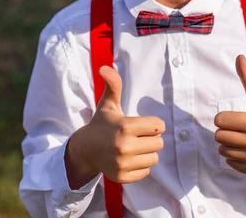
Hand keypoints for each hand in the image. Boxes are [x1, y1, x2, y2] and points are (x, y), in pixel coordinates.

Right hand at [65, 66, 164, 187]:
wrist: (85, 149)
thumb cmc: (103, 123)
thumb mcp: (108, 103)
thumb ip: (113, 84)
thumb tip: (104, 67)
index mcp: (125, 126)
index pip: (159, 126)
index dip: (153, 123)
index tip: (141, 124)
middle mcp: (124, 147)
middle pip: (159, 143)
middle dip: (150, 138)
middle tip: (136, 135)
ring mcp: (123, 164)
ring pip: (154, 158)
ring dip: (147, 152)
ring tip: (133, 146)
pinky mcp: (122, 177)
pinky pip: (146, 172)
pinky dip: (140, 166)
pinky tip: (128, 159)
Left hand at [214, 55, 245, 174]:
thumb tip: (239, 56)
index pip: (219, 120)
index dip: (224, 117)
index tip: (236, 117)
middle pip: (218, 136)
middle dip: (225, 130)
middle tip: (239, 128)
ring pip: (222, 150)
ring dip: (228, 144)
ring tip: (242, 138)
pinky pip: (229, 162)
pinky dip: (233, 156)